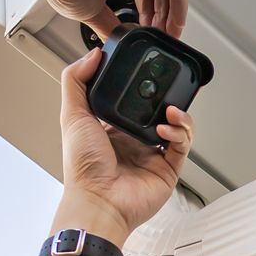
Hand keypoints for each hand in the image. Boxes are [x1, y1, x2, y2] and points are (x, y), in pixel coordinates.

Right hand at [41, 0, 189, 39]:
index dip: (147, 9)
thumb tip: (114, 39)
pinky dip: (179, 2)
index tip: (147, 29)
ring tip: (169, 34)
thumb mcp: (88, 8)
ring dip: (172, 11)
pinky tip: (176, 22)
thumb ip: (106, 22)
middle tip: (162, 35)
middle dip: (162, 13)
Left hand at [56, 46, 193, 237]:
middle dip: (168, 97)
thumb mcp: (72, 115)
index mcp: (112, 128)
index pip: (133, 99)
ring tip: (170, 109)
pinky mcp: (168, 168)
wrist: (99, 201)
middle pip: (159, 110)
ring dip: (178, 113)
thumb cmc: (83, 168)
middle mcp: (134, 140)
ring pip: (177, 126)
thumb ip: (76, 81)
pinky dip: (180, 132)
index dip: (143, 85)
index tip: (149, 70)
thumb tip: (92, 54)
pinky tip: (167, 127)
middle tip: (169, 86)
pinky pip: (183, 144)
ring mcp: (152, 154)